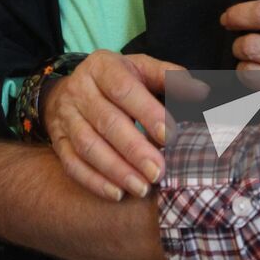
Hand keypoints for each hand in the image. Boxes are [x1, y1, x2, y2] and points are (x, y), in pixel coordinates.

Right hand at [42, 51, 181, 201]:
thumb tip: (201, 91)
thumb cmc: (118, 80)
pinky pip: (72, 163)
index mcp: (102, 66)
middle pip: (106, 121)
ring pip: (88, 146)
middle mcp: (79, 89)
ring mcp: (66, 116)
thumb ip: (170, 77)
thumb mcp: (141, 69)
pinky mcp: (58, 140)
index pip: (124, 88)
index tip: (171, 136)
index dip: (147, 112)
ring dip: (116, 170)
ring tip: (142, 187)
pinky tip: (116, 194)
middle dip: (134, 149)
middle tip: (159, 172)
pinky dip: (94, 181)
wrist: (71, 89)